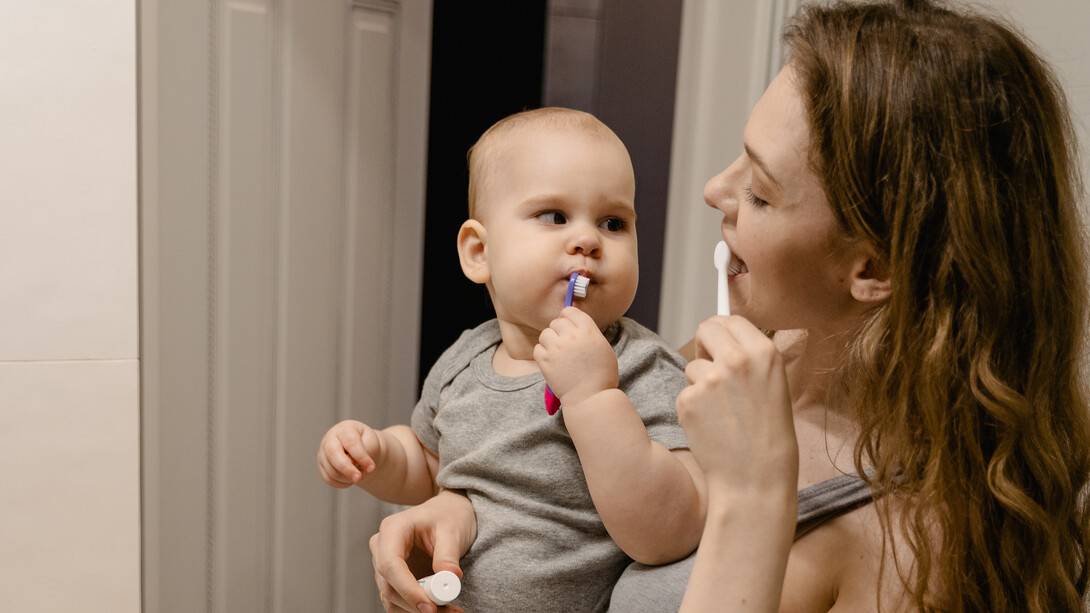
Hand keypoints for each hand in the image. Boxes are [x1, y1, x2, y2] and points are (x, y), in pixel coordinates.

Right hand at [316, 419, 382, 486]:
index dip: (360, 456)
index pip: (350, 442)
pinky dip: (343, 483)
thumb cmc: (367, 444)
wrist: (364, 450)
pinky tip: (351, 478)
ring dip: (348, 477)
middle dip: (347, 469)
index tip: (371, 467)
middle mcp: (329, 439)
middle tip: (359, 478)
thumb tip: (351, 465)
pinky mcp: (322, 467)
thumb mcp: (371, 444)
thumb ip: (363, 452)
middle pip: (333, 455)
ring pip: (331, 471)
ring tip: (360, 473)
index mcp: (344, 429)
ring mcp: (323, 453)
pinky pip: (329, 479)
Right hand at [370, 490, 476, 612]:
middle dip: (416, 604)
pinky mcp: (393, 578)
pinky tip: (441, 608)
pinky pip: (398, 601)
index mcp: (393, 529)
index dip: (407, 590)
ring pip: (392, 598)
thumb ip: (448, 553)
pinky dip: (417, 609)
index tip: (430, 606)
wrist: (448, 513)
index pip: (390, 565)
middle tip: (448, 610)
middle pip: (389, 586)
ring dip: (417, 610)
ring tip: (450, 610)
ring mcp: (385, 564)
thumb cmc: (448, 516)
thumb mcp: (452, 530)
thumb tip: (449, 577)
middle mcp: (382, 548)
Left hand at [534, 307, 618, 406]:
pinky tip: (552, 361)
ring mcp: (556, 348)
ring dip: (550, 341)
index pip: (570, 311)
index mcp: (588, 330)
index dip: (568, 317)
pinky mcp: (545, 361)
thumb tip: (575, 325)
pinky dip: (543, 353)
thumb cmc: (601, 375)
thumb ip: (588, 332)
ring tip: (558, 353)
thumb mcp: (602, 346)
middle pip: (556, 322)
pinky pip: (538, 348)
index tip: (569, 325)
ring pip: (545, 334)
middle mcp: (571, 336)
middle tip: (564, 343)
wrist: (590, 397)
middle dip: (559, 331)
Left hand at [676, 316, 797, 496]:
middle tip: (712, 370)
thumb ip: (750, 360)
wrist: (756, 480)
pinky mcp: (688, 400)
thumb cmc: (769, 438)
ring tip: (722, 414)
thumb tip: (723, 338)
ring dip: (700, 384)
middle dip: (705, 345)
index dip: (722, 332)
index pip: (731, 319)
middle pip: (706, 328)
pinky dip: (693, 409)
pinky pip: (684, 393)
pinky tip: (711, 428)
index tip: (718, 342)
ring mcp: (710, 379)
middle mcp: (737, 359)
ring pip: (693, 366)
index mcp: (764, 353)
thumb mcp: (774, 387)